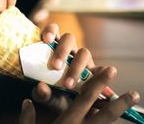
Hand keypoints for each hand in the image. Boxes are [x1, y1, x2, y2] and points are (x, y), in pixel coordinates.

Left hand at [19, 24, 139, 122]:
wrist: (67, 112)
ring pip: (84, 53)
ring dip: (76, 66)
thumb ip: (41, 93)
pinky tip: (103, 76)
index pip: (54, 30)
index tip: (47, 40)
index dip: (51, 31)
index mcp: (54, 47)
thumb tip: (40, 87)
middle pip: (69, 39)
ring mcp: (84, 60)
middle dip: (62, 51)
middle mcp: (70, 50)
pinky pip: (102, 70)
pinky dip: (103, 72)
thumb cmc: (53, 96)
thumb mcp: (44, 96)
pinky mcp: (96, 73)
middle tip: (56, 66)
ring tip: (68, 83)